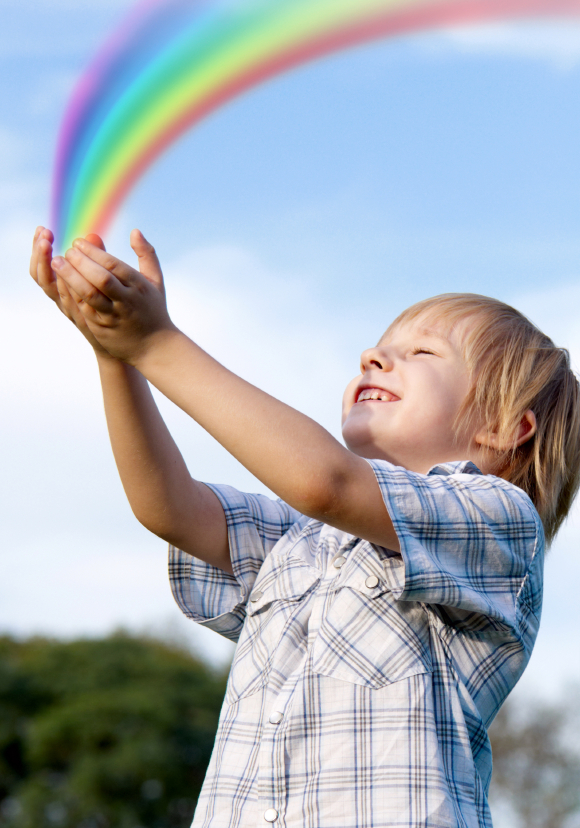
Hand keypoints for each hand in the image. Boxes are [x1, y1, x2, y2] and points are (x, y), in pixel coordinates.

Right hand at [30, 226, 114, 357]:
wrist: (120, 340)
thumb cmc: (112, 306)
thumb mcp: (104, 279)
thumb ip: (97, 258)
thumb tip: (93, 233)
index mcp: (64, 285)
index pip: (42, 262)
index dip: (39, 246)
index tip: (41, 229)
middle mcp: (62, 296)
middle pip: (39, 272)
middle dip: (39, 252)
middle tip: (43, 234)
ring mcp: (68, 307)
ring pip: (47, 285)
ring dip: (45, 265)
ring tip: (45, 245)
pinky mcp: (78, 317)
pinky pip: (64, 300)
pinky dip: (60, 286)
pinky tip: (60, 272)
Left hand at [51, 229, 177, 365]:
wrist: (156, 347)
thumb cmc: (154, 310)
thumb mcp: (156, 281)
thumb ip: (146, 254)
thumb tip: (135, 231)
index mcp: (139, 286)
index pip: (114, 265)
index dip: (94, 252)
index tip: (77, 242)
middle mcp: (127, 301)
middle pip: (101, 279)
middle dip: (81, 262)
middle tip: (66, 251)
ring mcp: (114, 316)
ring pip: (89, 295)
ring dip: (71, 277)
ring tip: (56, 262)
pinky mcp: (103, 329)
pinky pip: (84, 310)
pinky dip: (71, 295)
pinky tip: (61, 283)